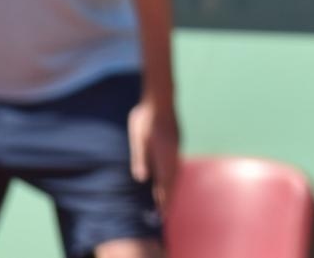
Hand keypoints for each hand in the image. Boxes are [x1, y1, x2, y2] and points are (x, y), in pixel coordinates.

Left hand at [128, 96, 179, 212]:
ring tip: (166, 199)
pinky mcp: (175, 142)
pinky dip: (172, 175)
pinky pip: (175, 164)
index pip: (165, 183)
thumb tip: (142, 179)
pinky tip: (168, 176)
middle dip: (168, 197)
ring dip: (170, 187)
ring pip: (175, 172)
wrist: (160, 99)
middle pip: (172, 181)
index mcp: (164, 155)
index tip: (161, 215)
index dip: (163, 200)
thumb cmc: (145, 119)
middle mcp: (173, 154)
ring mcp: (176, 148)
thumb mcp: (137, 139)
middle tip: (164, 214)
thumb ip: (140, 158)